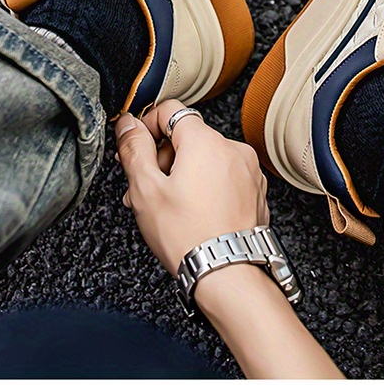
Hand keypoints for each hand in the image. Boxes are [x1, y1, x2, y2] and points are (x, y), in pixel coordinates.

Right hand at [115, 99, 268, 274]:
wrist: (228, 274)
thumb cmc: (188, 236)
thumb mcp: (146, 190)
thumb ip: (134, 149)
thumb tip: (128, 124)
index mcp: (205, 141)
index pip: (171, 110)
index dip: (147, 126)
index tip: (137, 149)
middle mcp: (232, 149)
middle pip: (189, 136)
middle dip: (164, 157)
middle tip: (146, 188)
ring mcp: (248, 171)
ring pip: (206, 159)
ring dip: (183, 174)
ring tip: (167, 207)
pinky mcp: (255, 191)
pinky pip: (224, 177)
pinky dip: (206, 187)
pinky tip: (192, 214)